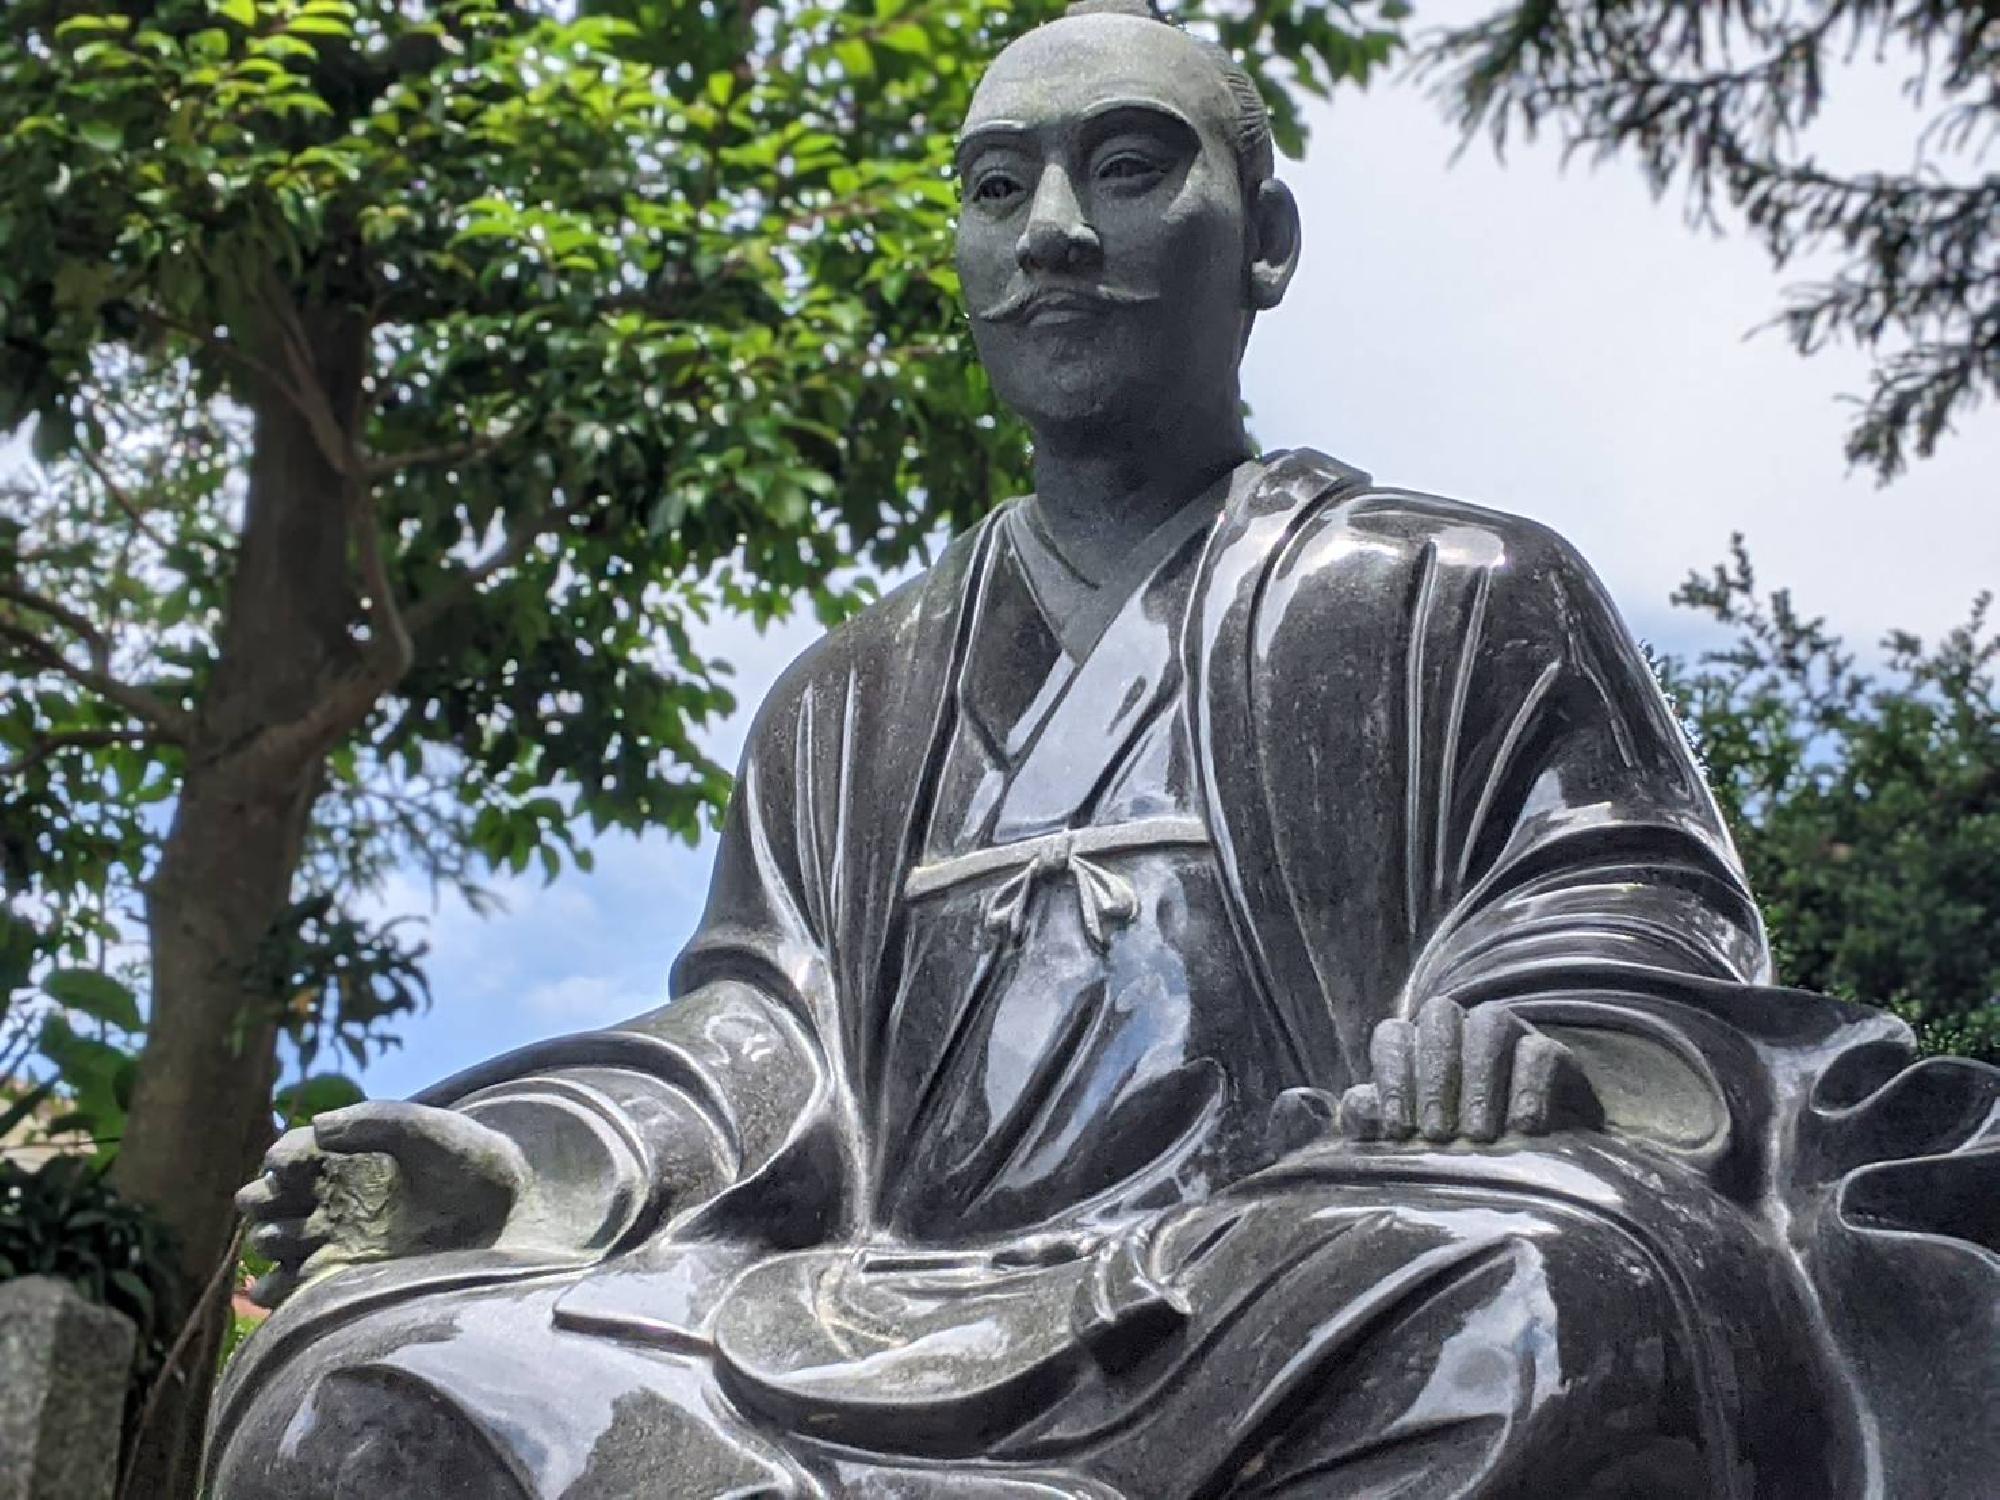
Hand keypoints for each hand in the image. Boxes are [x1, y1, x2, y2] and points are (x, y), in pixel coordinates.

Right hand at [235, 1101, 534, 1307]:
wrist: (511, 1216)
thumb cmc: (473, 1162)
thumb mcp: (428, 1128)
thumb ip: (374, 1120)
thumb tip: (317, 1127)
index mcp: (346, 1158)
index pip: (288, 1156)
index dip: (281, 1160)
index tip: (292, 1167)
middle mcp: (334, 1199)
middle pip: (269, 1200)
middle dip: (263, 1200)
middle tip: (281, 1202)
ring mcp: (338, 1242)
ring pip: (273, 1243)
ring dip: (269, 1240)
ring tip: (292, 1237)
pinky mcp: (348, 1281)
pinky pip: (293, 1290)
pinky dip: (275, 1290)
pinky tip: (274, 1286)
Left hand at [1338, 997, 1601, 1143]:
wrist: (1539, 1170)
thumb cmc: (1457, 1153)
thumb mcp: (1409, 1144)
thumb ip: (1372, 1122)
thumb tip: (1357, 1104)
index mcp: (1419, 1045)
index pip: (1394, 1035)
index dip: (1391, 1078)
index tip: (1397, 1130)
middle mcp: (1462, 1030)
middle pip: (1439, 1015)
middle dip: (1435, 1074)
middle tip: (1437, 1134)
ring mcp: (1510, 1035)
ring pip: (1490, 1021)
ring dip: (1480, 1076)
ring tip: (1478, 1134)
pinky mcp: (1555, 1055)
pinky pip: (1541, 1051)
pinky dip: (1529, 1086)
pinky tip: (1523, 1127)